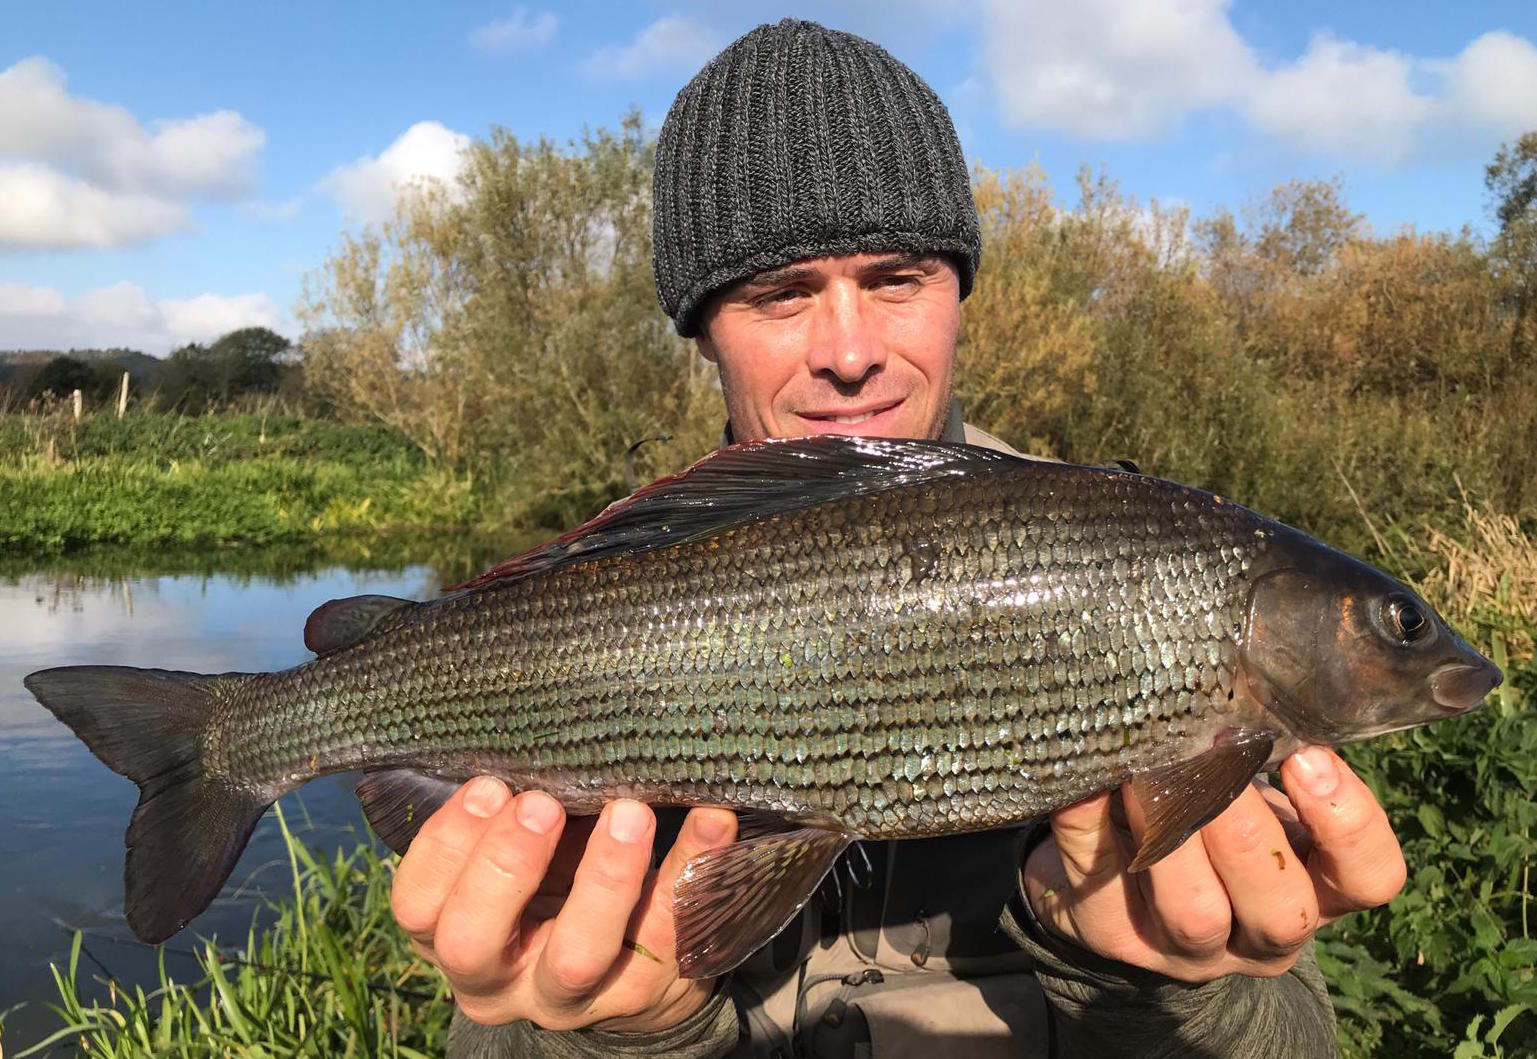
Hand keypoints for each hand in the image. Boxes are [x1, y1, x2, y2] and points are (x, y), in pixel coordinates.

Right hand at [389, 776, 737, 1030]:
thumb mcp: (522, 854)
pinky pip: (670, 936)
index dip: (446, 845)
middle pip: (473, 942)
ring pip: (577, 956)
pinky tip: (712, 819)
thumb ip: (513, 811)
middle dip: (504, 867)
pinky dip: (693, 870)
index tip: (489, 784)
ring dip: (603, 878)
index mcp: (453, 934)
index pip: (419, 905)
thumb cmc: (558, 882)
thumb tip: (534, 725)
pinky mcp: (644, 995)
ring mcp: (572, 997)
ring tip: (629, 812)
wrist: (632, 968)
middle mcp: (500, 979)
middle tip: (543, 802)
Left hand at [1021, 746, 1405, 981]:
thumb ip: (1259, 754)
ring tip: (1147, 772)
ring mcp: (1184, 949)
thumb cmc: (1203, 808)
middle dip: (1248, 830)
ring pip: (1194, 915)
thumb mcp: (1248, 787)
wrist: (1114, 872)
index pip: (1370, 879)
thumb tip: (1239, 681)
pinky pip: (1100, 883)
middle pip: (1280, 909)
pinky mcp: (1111, 934)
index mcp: (1315, 890)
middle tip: (1216, 756)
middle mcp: (1260, 936)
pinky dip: (1086, 822)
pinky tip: (1083, 779)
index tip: (1307, 754)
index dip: (1349, 822)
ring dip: (1172, 834)